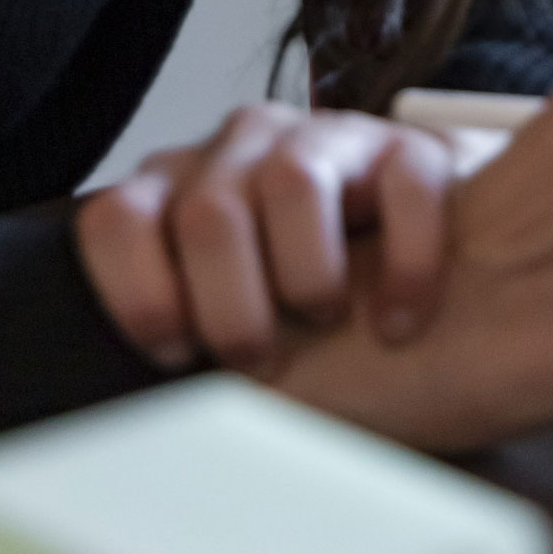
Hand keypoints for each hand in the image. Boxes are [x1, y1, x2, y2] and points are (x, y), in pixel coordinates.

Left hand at [74, 101, 463, 370]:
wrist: (435, 295)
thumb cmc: (303, 325)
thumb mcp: (222, 328)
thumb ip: (180, 338)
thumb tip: (140, 415)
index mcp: (177, 190)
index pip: (118, 219)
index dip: (140, 292)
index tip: (176, 351)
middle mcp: (242, 149)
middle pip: (208, 213)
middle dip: (233, 309)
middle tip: (262, 359)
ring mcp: (327, 138)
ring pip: (291, 181)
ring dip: (308, 276)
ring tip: (329, 319)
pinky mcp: (410, 148)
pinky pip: (401, 186)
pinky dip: (403, 268)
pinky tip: (398, 320)